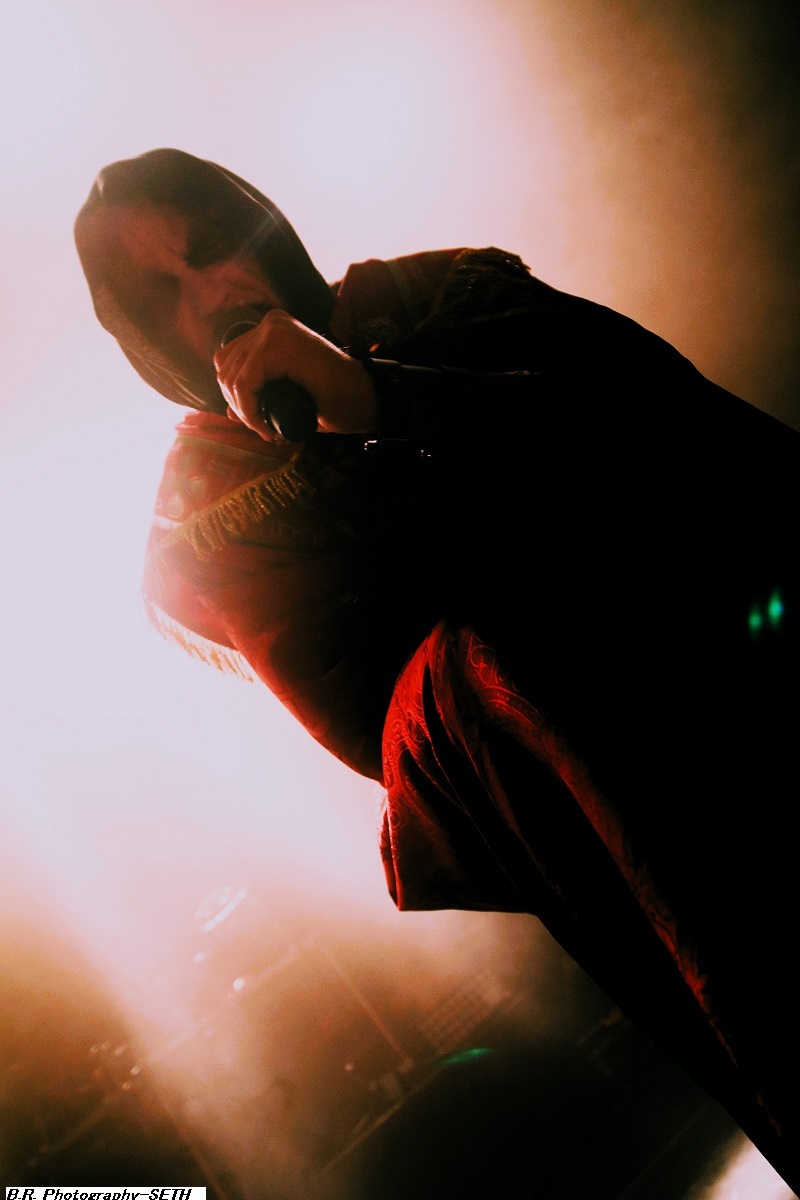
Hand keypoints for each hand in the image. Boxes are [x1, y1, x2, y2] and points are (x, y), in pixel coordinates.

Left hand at [212, 310, 378, 441]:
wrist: (365, 399)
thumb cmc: (333, 399)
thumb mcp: (288, 397)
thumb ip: (259, 398)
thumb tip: (227, 412)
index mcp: (272, 329)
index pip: (229, 359)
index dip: (235, 394)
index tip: (257, 419)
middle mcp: (271, 323)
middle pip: (225, 367)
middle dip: (238, 403)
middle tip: (261, 426)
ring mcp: (273, 330)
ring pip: (231, 376)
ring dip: (244, 410)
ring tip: (266, 427)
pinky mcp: (277, 345)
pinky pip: (244, 382)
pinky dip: (249, 410)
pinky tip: (266, 425)